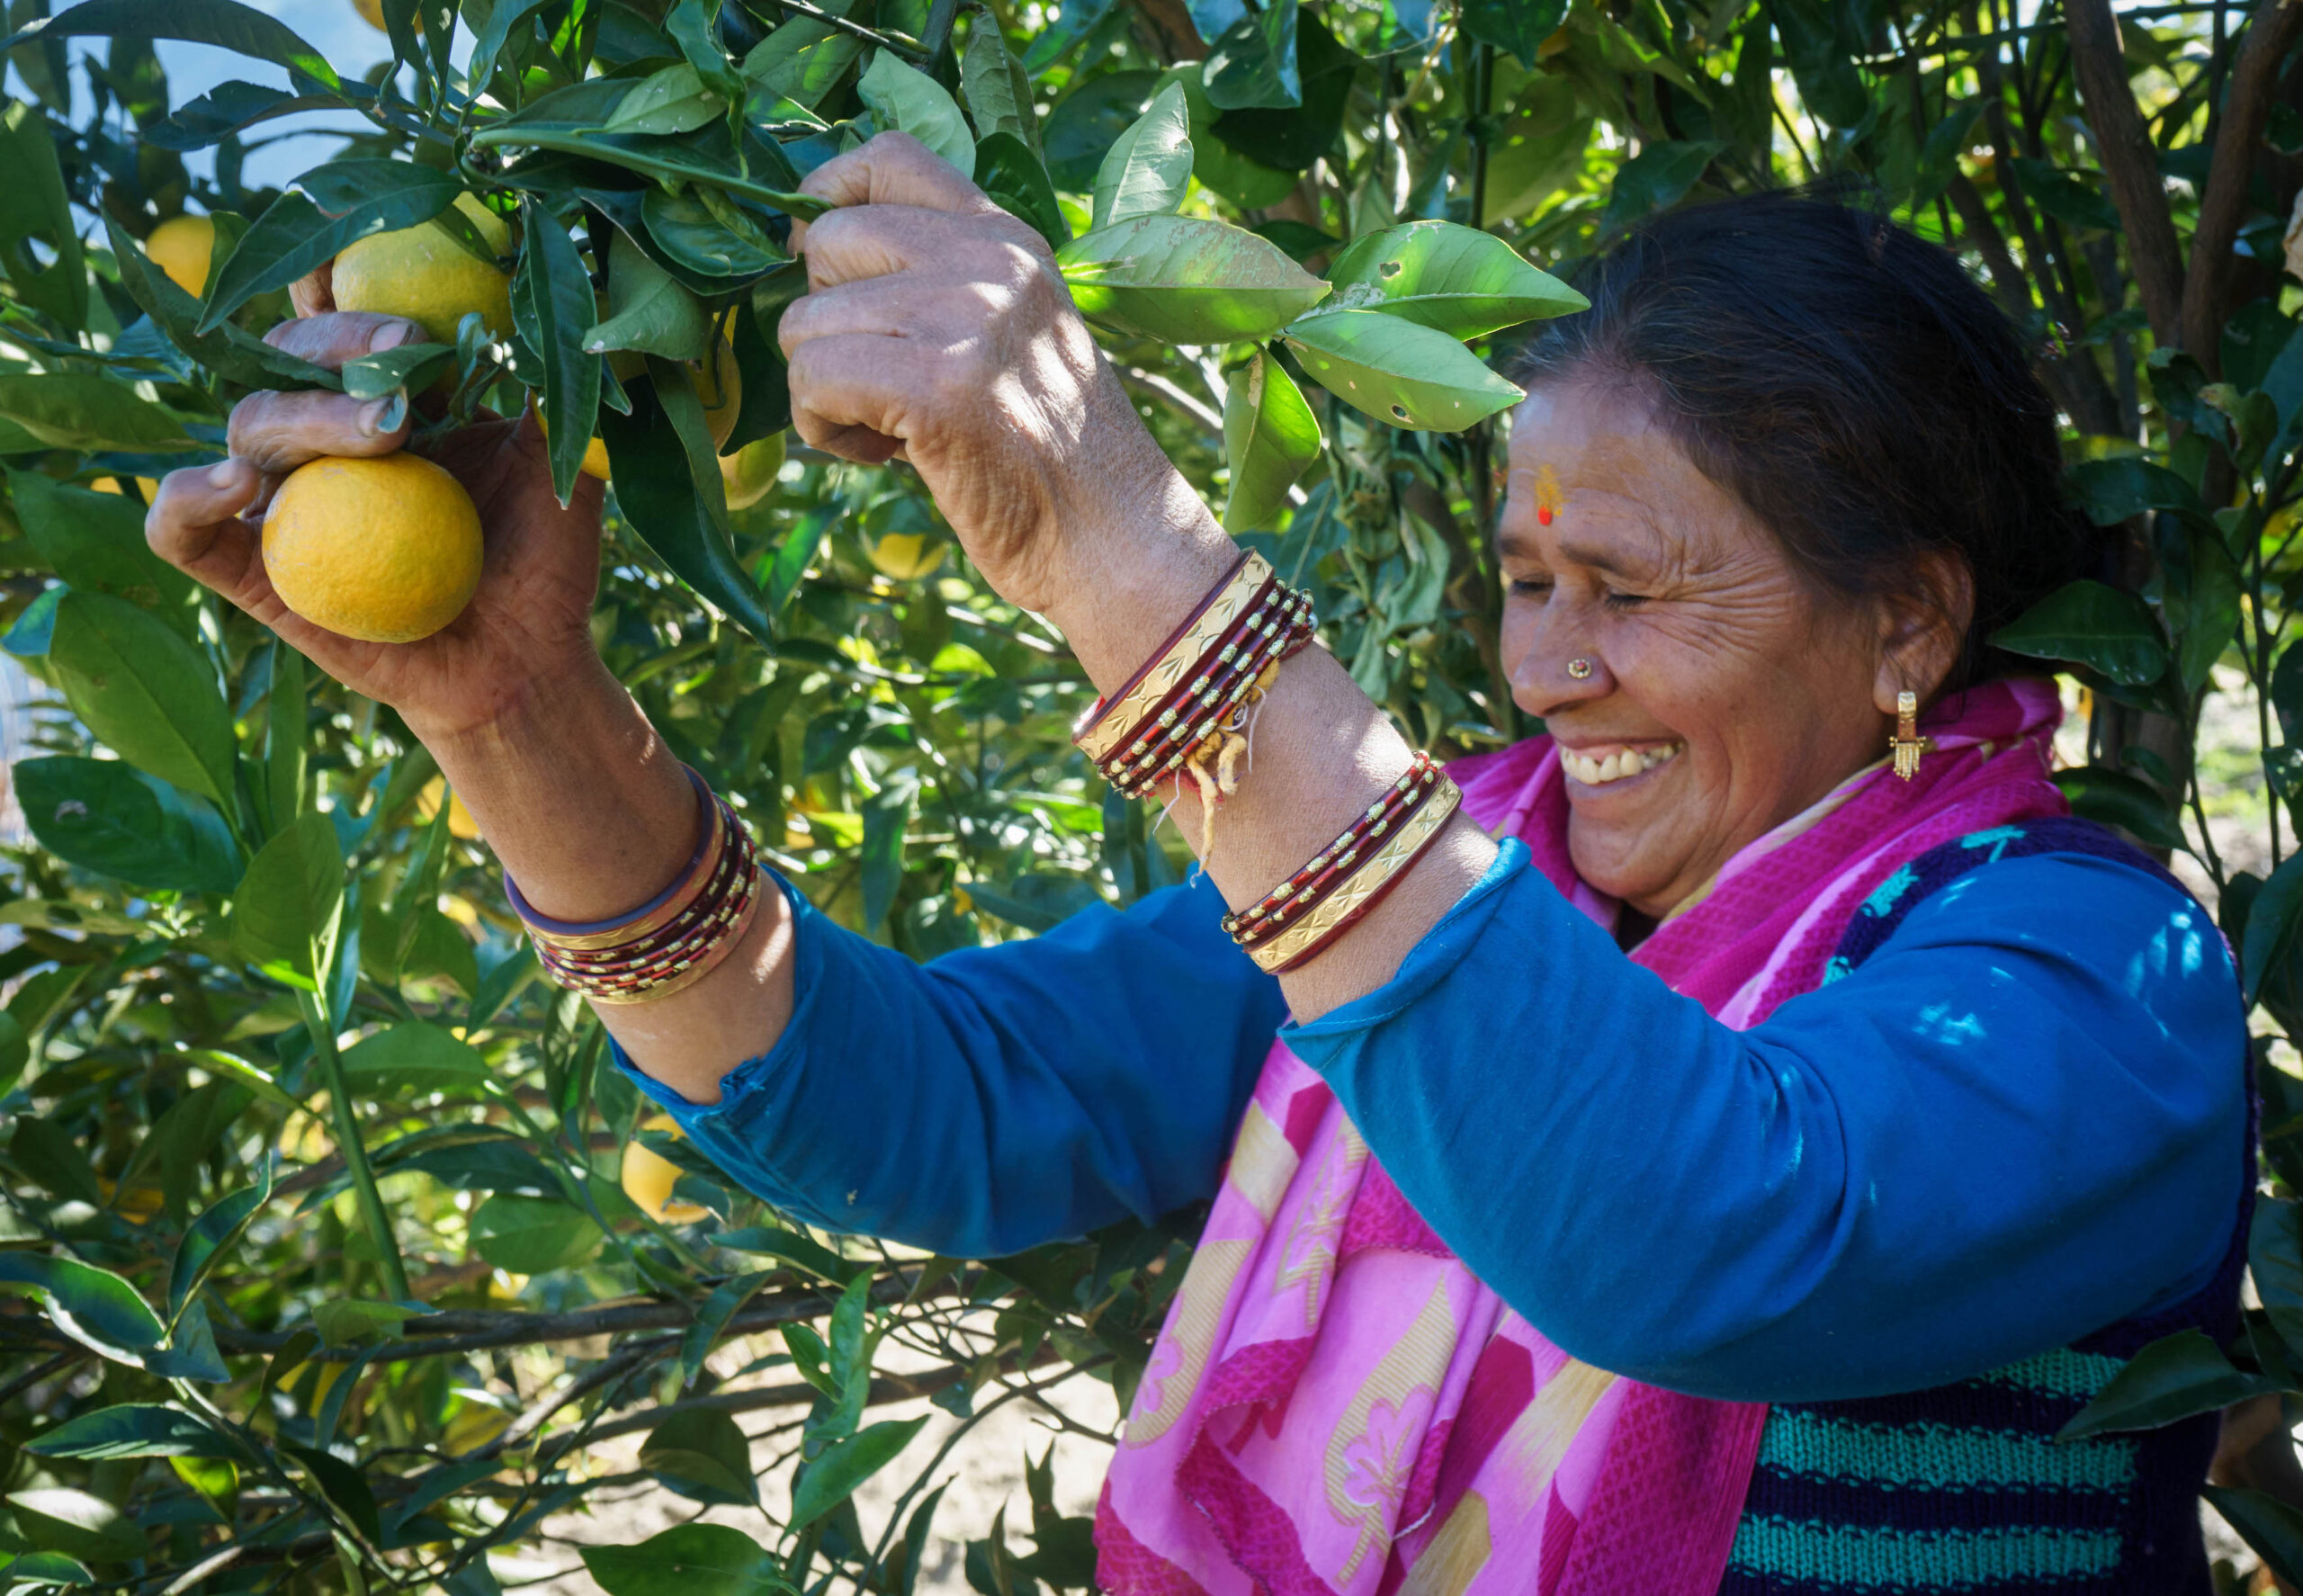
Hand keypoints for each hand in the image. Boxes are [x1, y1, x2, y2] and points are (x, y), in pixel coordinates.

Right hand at [145, 299, 606, 742]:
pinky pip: (183, 533)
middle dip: (339, 342)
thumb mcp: (558, 467)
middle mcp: (326, 441)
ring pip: (247, 427)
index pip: (340, 319)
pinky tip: (236, 486)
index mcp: (387, 398)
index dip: (342, 285)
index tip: (391, 284)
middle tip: (404, 362)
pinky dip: (185, 501)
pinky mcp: (256, 575)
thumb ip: (538, 390)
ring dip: (303, 414)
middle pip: (287, 357)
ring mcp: (286, 504)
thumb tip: (522, 310)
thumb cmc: (542, 562)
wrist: (526, 663)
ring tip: (381, 433)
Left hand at [782, 133, 1211, 616]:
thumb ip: (945, 279)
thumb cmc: (1053, 456)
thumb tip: (813, 247)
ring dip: (825, 389)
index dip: (828, 200)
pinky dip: (823, 429)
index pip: (888, 158)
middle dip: (827, 320)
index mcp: (1007, 239)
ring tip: (892, 431)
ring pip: (805, 320)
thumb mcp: (1017, 332)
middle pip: (827, 242)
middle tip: (879, 384)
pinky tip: (882, 455)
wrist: (1114, 539)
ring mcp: (964, 316)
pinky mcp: (933, 384)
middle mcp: (987, 260)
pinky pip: (811, 379)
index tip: (827, 267)